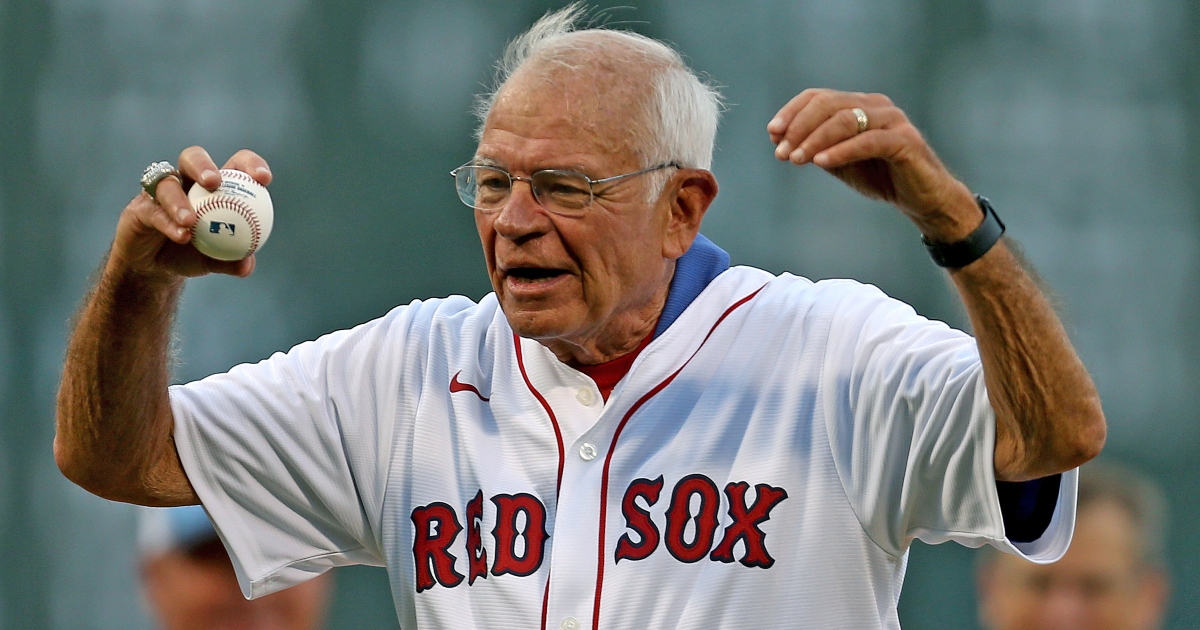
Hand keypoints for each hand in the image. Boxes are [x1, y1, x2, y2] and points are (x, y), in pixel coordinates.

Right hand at [110, 147, 272, 282]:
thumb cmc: (191, 254)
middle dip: (204, 165)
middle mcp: (185, 181)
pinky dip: (168, 222)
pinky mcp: (140, 207)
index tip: (264, 179)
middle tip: (214, 182)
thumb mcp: (214, 260)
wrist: (155, 268)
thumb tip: (248, 263)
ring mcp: (159, 191)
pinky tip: (181, 236)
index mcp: (213, 186)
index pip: (234, 165)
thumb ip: (232, 261)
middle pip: (192, 157)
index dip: (250, 164)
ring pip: (167, 183)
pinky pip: (153, 210)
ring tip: (191, 220)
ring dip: (179, 200)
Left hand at [767, 89, 978, 241]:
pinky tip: (820, 162)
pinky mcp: (905, 141)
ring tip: (796, 159)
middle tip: (782, 152)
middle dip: (799, 127)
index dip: (792, 112)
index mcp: (860, 104)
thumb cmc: (880, 177)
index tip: (772, 134)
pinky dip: (841, 151)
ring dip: (815, 139)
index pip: (819, 96)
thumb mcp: (839, 161)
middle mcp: (876, 105)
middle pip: (829, 104)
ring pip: (846, 119)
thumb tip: (778, 140)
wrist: (921, 199)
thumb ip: (814, 148)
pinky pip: (867, 141)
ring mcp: (893, 120)